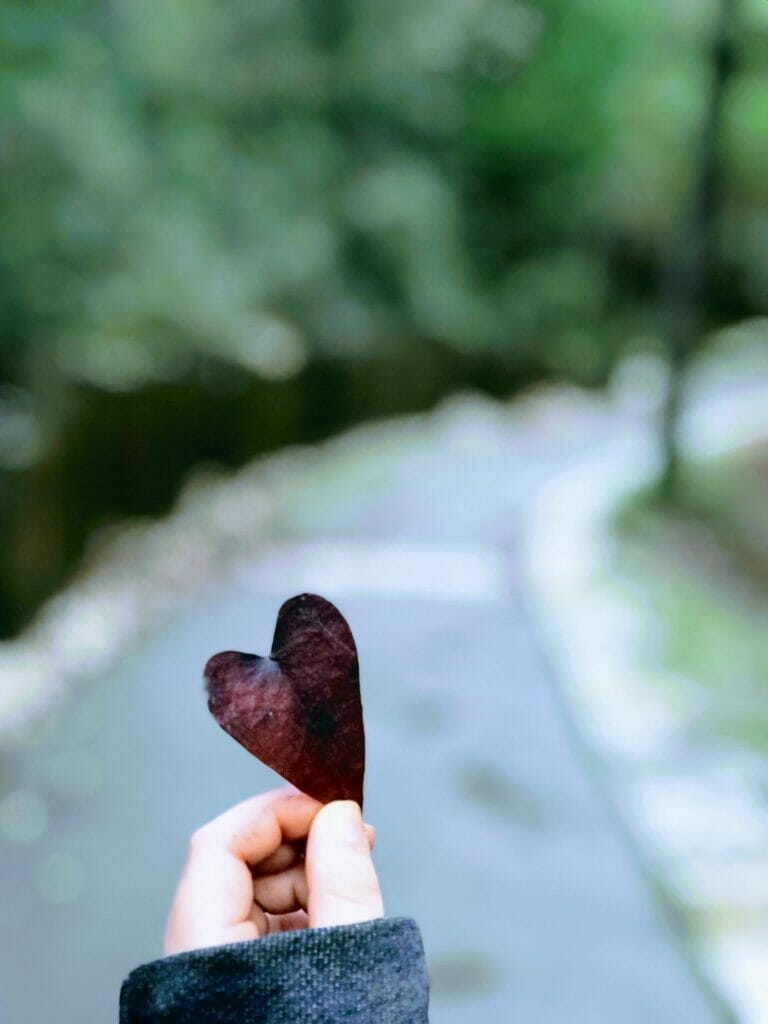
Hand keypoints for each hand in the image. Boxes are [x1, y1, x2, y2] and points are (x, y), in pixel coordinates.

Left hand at [164, 788, 382, 954]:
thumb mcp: (348, 955)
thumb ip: (343, 882)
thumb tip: (340, 812)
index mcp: (204, 945)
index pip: (219, 845)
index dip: (277, 813)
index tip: (332, 806)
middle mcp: (196, 954)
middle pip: (235, 864)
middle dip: (298, 841)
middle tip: (355, 838)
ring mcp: (212, 966)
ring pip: (250, 893)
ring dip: (304, 875)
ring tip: (354, 883)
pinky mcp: (232, 980)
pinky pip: (258, 926)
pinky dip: (299, 909)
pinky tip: (337, 913)